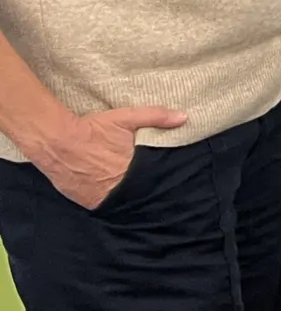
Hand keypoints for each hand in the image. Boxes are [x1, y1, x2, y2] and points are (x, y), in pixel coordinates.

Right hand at [30, 105, 184, 209]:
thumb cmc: (94, 129)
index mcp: (132, 171)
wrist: (57, 142)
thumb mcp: (127, 117)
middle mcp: (117, 189)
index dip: (158, 179)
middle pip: (138, 192)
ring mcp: (100, 198)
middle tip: (148, 183)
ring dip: (126, 194)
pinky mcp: (87, 203)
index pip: (152, 180)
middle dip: (143, 188)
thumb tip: (184, 118)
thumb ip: (156, 117)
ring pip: (121, 201)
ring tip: (130, 186)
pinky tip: (112, 189)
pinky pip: (103, 204)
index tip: (163, 179)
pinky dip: (109, 198)